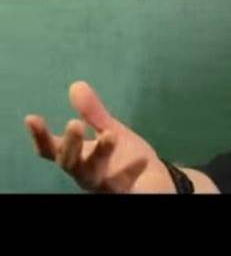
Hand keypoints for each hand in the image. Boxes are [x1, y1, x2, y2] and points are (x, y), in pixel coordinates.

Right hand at [25, 81, 173, 192]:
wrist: (152, 182)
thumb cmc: (123, 157)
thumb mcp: (108, 130)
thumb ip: (92, 113)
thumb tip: (76, 85)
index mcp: (76, 157)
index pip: (50, 149)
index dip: (39, 136)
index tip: (32, 118)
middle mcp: (83, 173)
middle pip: (68, 162)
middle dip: (70, 144)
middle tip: (74, 123)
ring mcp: (101, 184)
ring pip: (92, 174)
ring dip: (99, 154)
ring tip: (111, 134)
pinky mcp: (122, 192)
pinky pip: (124, 185)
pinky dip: (131, 172)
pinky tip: (143, 160)